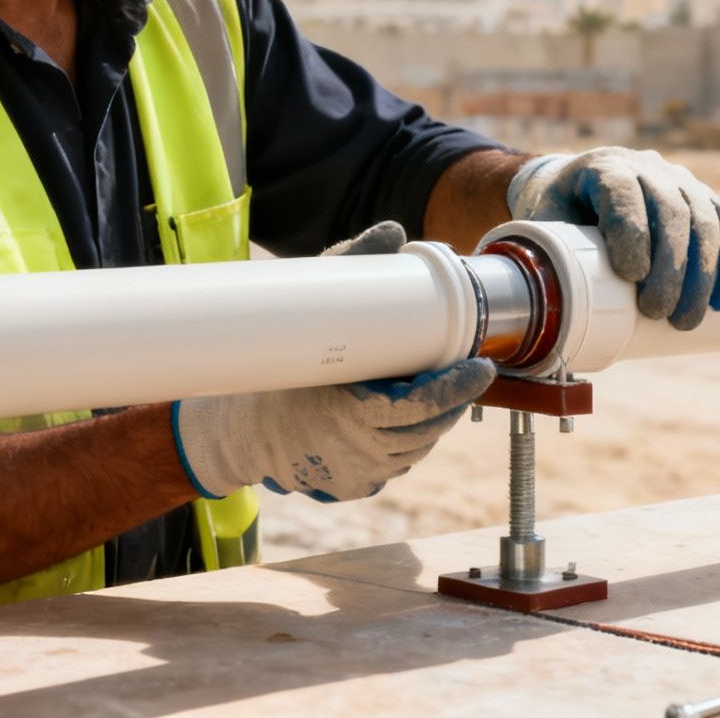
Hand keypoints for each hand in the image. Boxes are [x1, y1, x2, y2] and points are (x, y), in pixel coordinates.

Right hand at [171, 222, 497, 502]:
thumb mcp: (311, 313)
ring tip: (439, 386)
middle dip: (452, 398)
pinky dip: (409, 440)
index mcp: (351, 417)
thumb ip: (351, 267)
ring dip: (433, 419)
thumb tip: (392, 232)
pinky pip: (398, 463)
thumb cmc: (275, 375)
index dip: (456, 388)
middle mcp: (359, 453)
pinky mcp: (357, 487)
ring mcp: (360, 476)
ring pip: (417, 446)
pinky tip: (411, 417)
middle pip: (428, 427)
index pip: (421, 408)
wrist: (239, 433)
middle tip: (468, 369)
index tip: (480, 366)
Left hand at [507, 148, 719, 329]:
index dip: (633, 235)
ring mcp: (679, 179)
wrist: (576, 186)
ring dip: (704, 274)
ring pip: (705, 219)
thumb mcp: (540, 223)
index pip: (624, 196)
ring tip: (688, 319)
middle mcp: (647, 167)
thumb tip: (537, 308)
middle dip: (671, 267)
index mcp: (603, 168)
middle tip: (660, 313)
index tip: (632, 277)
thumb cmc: (557, 212)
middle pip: (672, 211)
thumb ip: (541, 254)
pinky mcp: (701, 197)